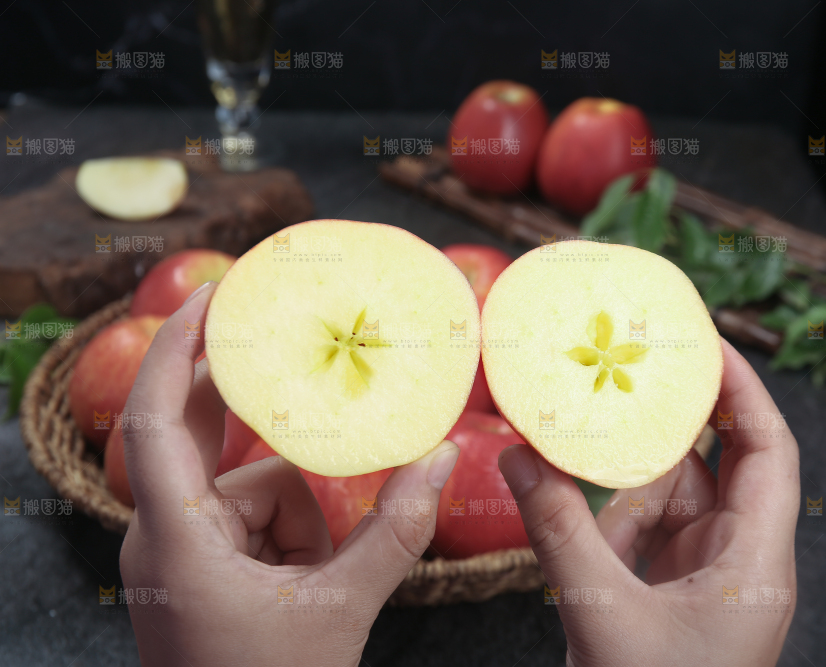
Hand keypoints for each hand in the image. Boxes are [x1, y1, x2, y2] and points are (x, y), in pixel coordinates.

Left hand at [119, 282, 459, 665]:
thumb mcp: (339, 611)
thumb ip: (394, 531)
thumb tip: (441, 458)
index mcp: (175, 537)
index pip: (154, 419)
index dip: (174, 348)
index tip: (212, 295)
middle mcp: (167, 530)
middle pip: (206, 434)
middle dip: (256, 407)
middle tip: (298, 351)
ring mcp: (187, 546)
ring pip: (253, 484)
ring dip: (299, 515)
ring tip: (317, 575)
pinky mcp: (208, 561)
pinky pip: (259, 514)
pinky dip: (295, 533)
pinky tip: (311, 579)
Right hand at [499, 339, 799, 666]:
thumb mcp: (601, 613)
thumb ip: (559, 531)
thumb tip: (516, 457)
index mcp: (756, 562)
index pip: (770, 453)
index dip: (746, 392)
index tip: (710, 345)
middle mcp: (740, 560)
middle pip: (724, 464)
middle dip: (682, 416)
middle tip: (643, 362)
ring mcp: (707, 576)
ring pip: (679, 496)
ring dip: (638, 466)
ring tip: (596, 418)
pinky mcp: (674, 591)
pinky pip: (652, 530)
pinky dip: (619, 508)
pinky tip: (581, 485)